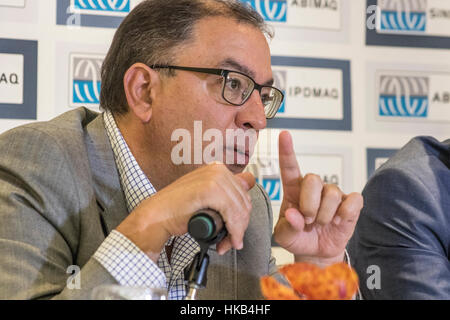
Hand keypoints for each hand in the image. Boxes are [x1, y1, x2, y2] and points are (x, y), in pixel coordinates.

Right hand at [116, 162, 254, 261]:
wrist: (157, 216)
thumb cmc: (178, 209)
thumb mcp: (207, 196)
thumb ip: (226, 190)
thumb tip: (248, 183)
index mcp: (218, 168)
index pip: (246, 190)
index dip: (242, 212)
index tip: (236, 226)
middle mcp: (218, 169)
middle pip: (245, 202)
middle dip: (240, 225)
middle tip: (231, 241)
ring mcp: (214, 177)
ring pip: (241, 210)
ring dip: (236, 232)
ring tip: (227, 244)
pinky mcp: (209, 189)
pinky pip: (232, 214)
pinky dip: (233, 231)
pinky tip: (226, 241)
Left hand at [273, 131, 362, 265]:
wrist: (316, 252)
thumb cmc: (298, 237)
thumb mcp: (285, 236)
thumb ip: (287, 226)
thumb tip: (293, 214)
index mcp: (293, 190)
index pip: (289, 167)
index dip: (287, 151)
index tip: (284, 135)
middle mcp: (314, 188)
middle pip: (313, 179)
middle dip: (309, 204)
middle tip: (308, 220)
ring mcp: (333, 193)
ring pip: (331, 193)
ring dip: (324, 215)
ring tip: (321, 224)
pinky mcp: (350, 203)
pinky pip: (353, 201)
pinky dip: (345, 214)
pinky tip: (338, 221)